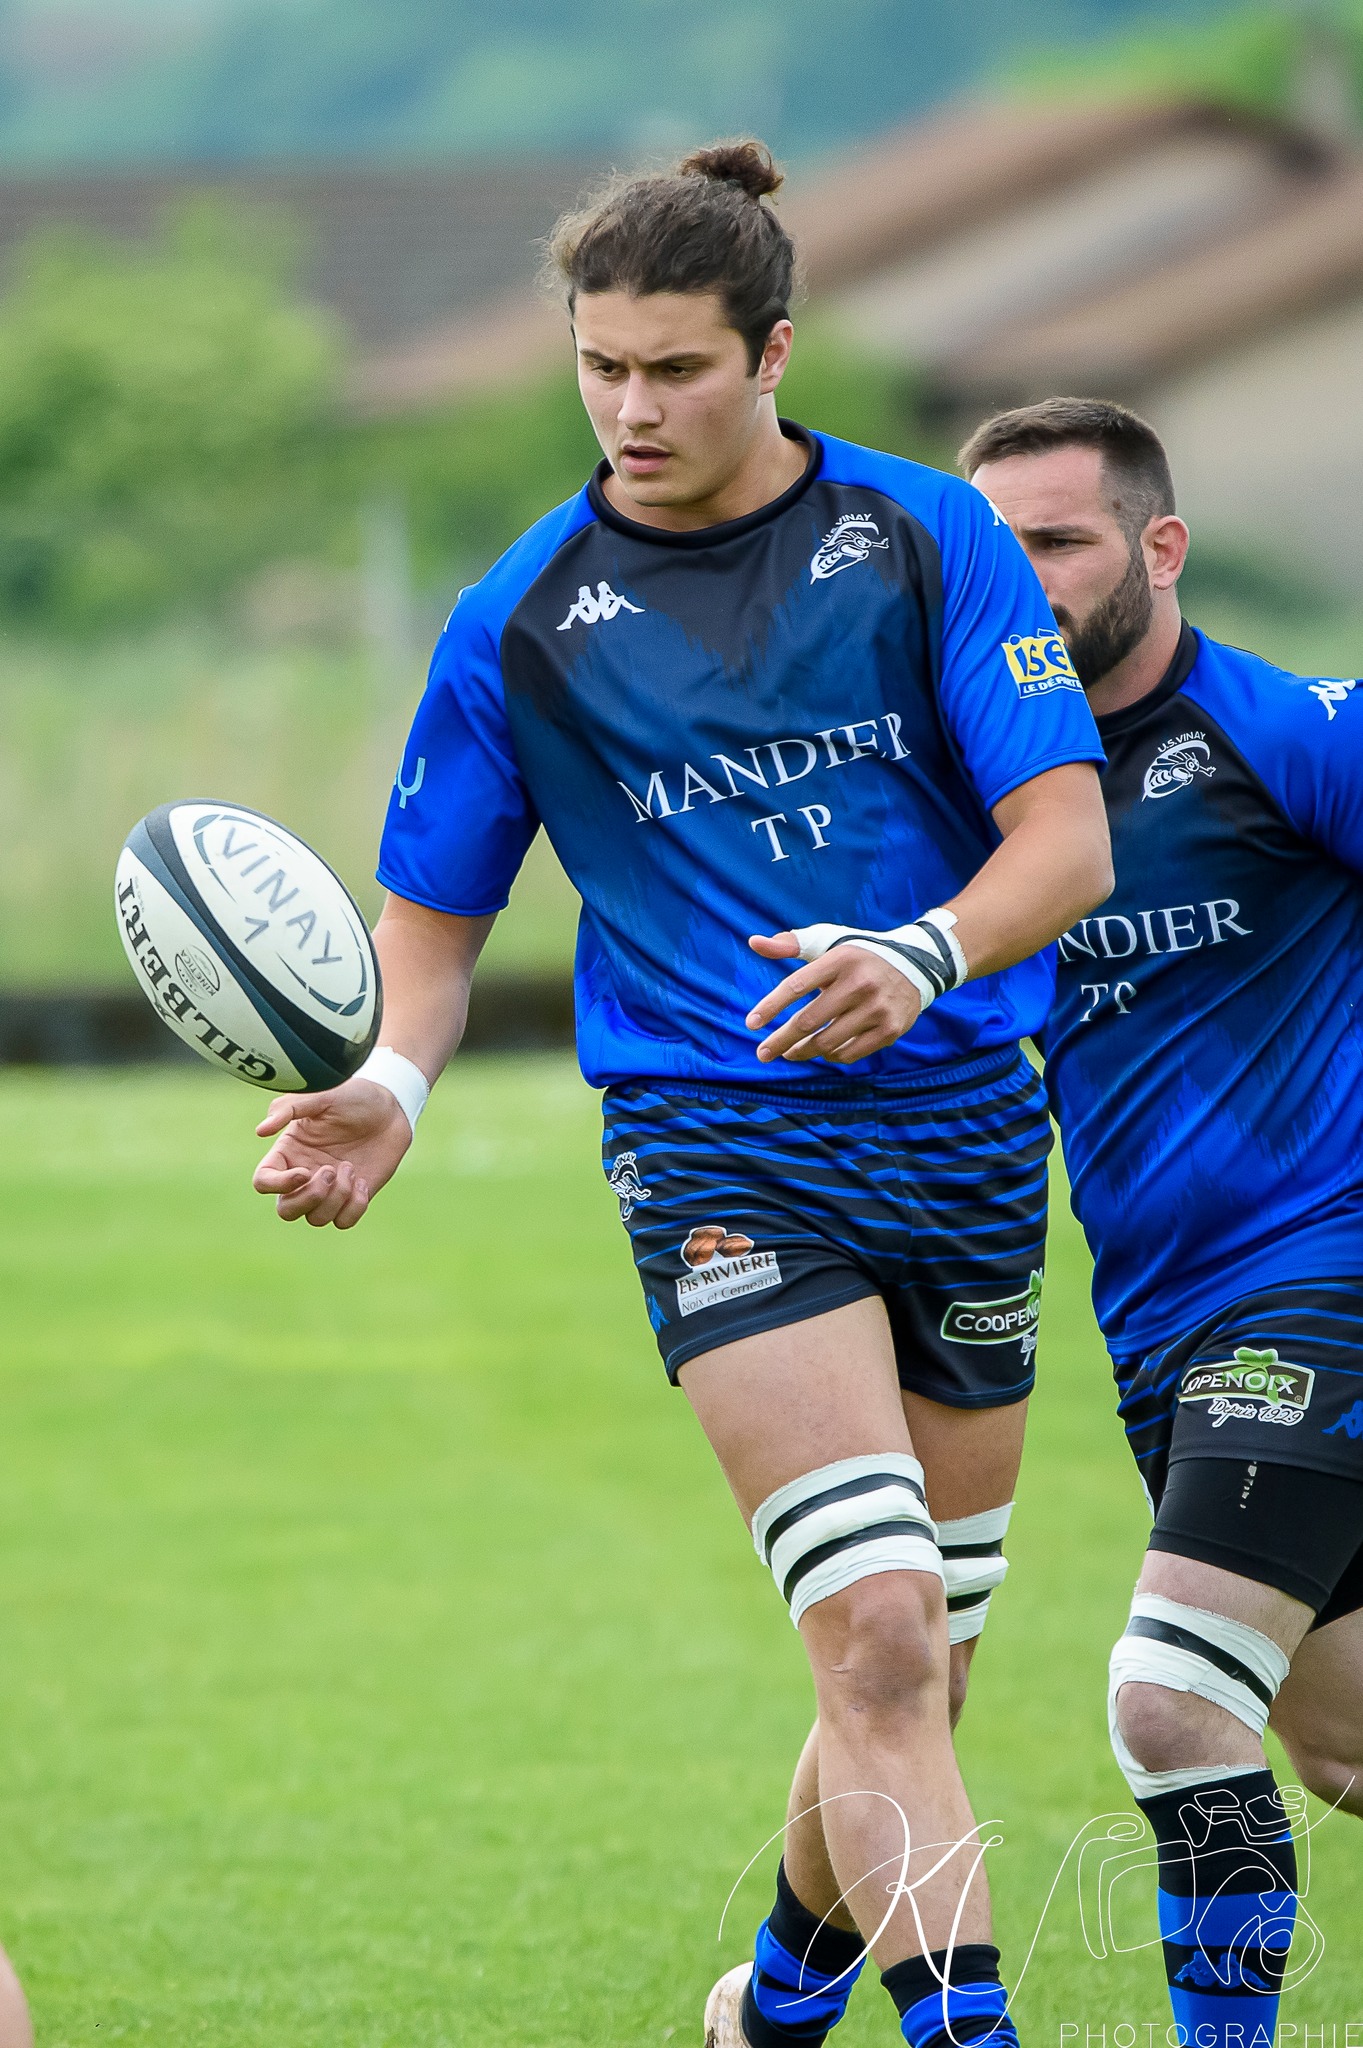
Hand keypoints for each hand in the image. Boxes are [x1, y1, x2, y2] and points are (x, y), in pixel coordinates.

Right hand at [252, 1079, 412, 1227]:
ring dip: (336, 1197)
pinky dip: (353, 1207)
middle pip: (286, 1211)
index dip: (278, 1185)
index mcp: (288, 1152)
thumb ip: (288, 1108)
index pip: (263, 1182)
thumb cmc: (352, 1096)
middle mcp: (304, 1175)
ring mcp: (329, 1189)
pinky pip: (344, 1222)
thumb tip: (260, 1131)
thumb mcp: (320, 1094)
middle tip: (331, 1170)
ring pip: (316, 1219)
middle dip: (309, 1198)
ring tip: (351, 1167)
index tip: (303, 1172)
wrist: (391, 1109)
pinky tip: (363, 1182)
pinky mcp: (353, 1197)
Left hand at [746, 930, 922, 1063]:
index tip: (751, 1024)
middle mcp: (860, 983)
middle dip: (780, 1040)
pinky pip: (849, 1053)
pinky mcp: (891, 1029)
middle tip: (762, 1053)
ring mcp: (878, 1008)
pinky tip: (821, 1051)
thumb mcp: (828, 943)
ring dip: (802, 1052)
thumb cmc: (858, 955)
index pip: (797, 985)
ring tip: (789, 1052)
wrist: (917, 965)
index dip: (771, 1006)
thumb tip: (754, 943)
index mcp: (841, 959)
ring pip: (827, 1042)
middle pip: (809, 1021)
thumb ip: (789, 943)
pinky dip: (830, 1056)